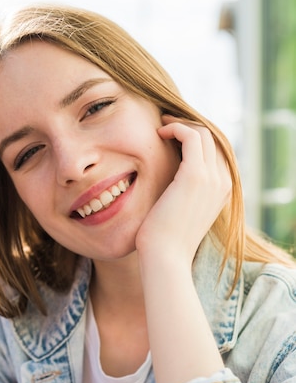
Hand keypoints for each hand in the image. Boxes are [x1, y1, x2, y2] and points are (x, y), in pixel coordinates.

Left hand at [136, 115, 230, 267]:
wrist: (166, 259)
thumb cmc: (164, 242)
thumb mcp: (179, 214)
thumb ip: (181, 196)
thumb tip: (167, 185)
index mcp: (221, 191)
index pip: (215, 152)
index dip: (194, 139)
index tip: (172, 136)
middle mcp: (222, 182)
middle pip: (212, 138)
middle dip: (188, 127)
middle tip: (165, 125)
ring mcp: (212, 178)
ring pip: (203, 133)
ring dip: (181, 124)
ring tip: (161, 126)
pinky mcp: (195, 175)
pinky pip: (191, 135)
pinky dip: (176, 128)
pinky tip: (159, 132)